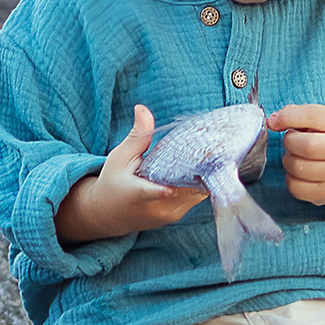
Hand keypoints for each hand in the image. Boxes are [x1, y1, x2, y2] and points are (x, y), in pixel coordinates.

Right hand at [55, 104, 207, 242]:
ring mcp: (169, 214)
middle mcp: (155, 208)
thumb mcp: (120, 157)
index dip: (159, 191)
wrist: (111, 214)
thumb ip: (137, 136)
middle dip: (197, 168)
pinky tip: (204, 165)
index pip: (148, 193)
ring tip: (212, 152)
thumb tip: (142, 109)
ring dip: (203, 173)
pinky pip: (196, 196)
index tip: (168, 189)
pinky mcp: (178, 216)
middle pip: (183, 188)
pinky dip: (201, 181)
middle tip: (213, 146)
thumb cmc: (114, 180)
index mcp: (136, 193)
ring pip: (195, 192)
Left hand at [267, 103, 324, 204]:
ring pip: (297, 167)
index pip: (313, 115)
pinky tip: (300, 174)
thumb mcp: (324, 122)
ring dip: (288, 161)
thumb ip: (298, 114)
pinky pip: (295, 187)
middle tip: (292, 143)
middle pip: (305, 145)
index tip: (273, 122)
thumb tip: (273, 121)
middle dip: (289, 142)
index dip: (287, 117)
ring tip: (298, 158)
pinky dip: (291, 179)